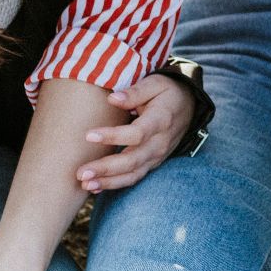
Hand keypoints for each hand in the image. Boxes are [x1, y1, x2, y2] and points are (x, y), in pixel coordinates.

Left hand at [75, 73, 192, 192]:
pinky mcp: (152, 163)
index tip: (88, 135)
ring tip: (85, 184)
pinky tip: (95, 187)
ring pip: (133, 174)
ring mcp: (157, 156)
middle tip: (81, 172)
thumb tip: (112, 99)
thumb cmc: (166, 92)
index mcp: (161, 120)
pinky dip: (115, 184)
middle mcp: (160, 142)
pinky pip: (134, 177)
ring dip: (108, 181)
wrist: (189, 106)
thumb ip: (135, 91)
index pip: (137, 133)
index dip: (113, 136)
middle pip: (132, 160)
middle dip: (106, 168)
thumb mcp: (155, 83)